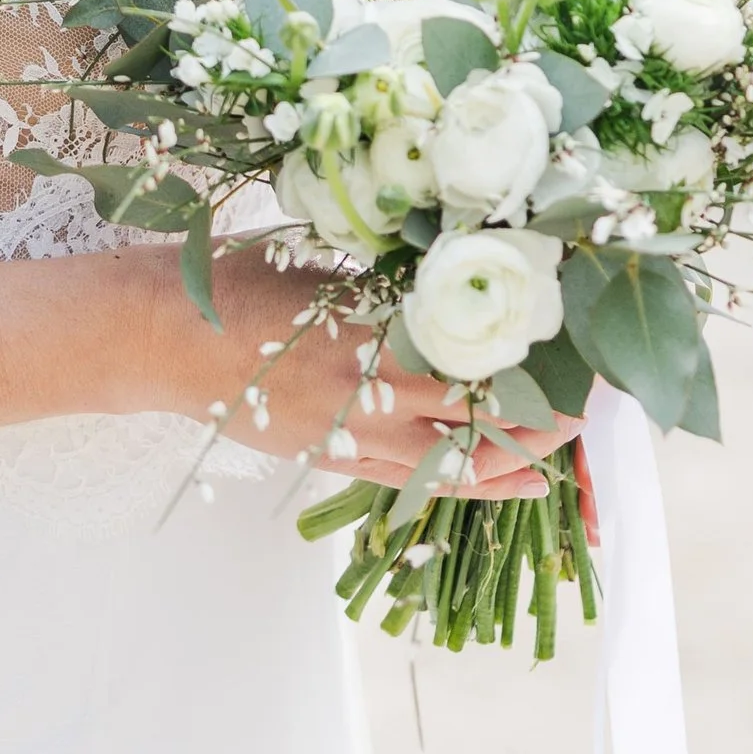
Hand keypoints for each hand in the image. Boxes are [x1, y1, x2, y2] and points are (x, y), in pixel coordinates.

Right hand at [130, 242, 576, 498]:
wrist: (165, 338)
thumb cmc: (240, 286)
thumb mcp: (324, 272)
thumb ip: (390, 290)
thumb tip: (461, 281)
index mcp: (372, 343)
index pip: (478, 367)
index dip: (535, 368)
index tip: (578, 353)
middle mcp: (370, 402)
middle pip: (478, 427)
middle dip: (540, 419)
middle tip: (587, 404)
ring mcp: (351, 440)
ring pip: (452, 469)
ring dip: (510, 462)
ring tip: (560, 452)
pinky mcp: (332, 458)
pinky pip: (410, 481)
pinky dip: (462, 481)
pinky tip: (499, 479)